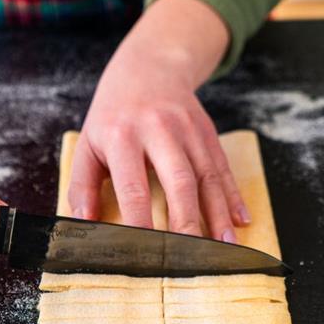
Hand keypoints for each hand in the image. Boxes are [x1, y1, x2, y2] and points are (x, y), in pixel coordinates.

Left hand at [68, 0, 250, 239]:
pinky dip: (233, 195)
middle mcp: (158, 131)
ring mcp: (187, 129)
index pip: (132, 187)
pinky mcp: (207, 130)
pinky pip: (223, 167)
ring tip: (225, 247)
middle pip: (178, 181)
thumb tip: (83, 224)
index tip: (142, 253)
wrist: (149, 66)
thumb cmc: (113, 115)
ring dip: (218, 213)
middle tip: (190, 257)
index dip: (139, 222)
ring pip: (207, 176)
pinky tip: (241, 220)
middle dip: (187, 222)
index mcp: (122, 136)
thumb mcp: (89, 143)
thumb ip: (82, 185)